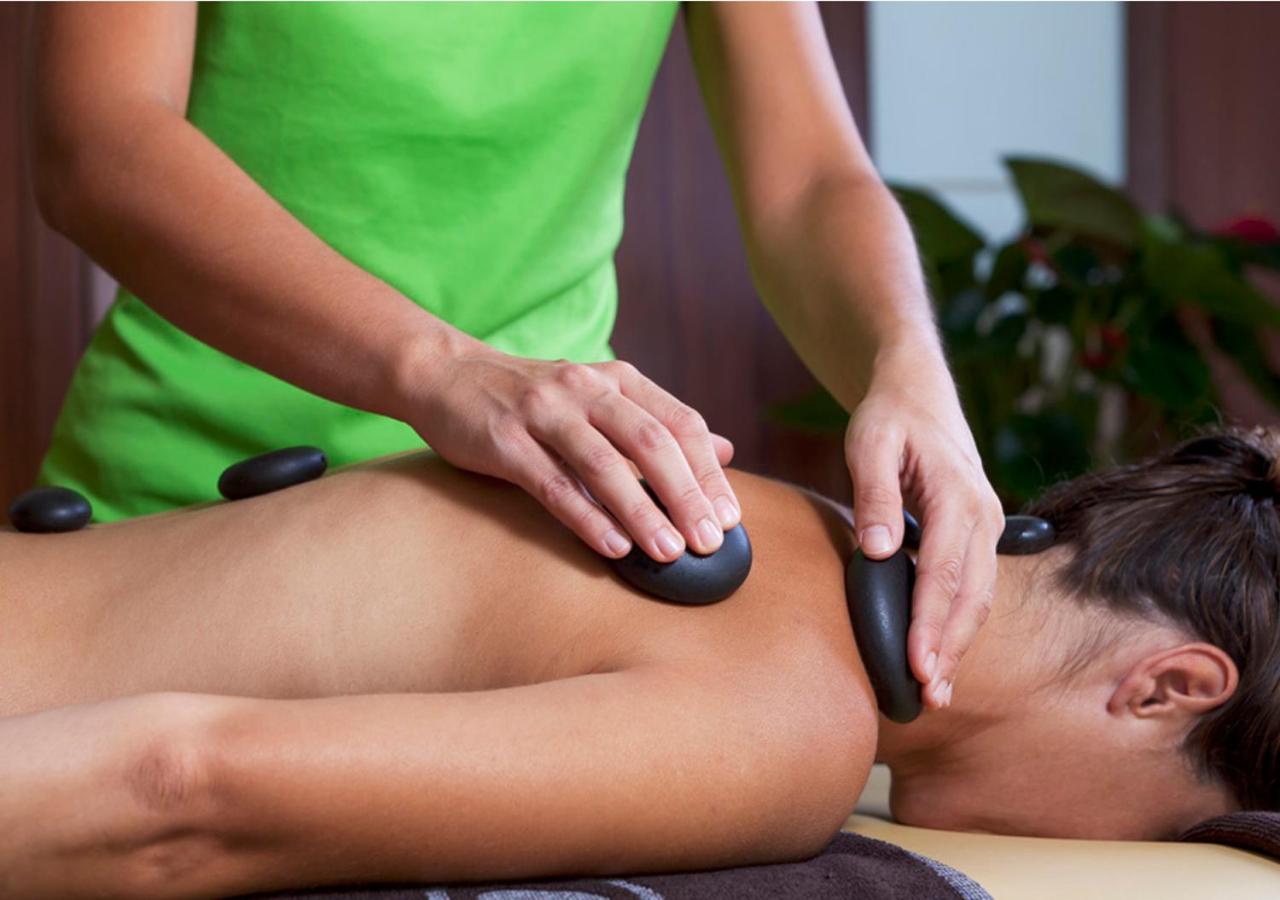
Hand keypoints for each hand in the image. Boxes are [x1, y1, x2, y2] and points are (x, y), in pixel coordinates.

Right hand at [404, 339, 740, 562]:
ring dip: (642, 512)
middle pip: (650, 443)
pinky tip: (613, 548)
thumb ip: (659, 422)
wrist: (447, 375)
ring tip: (669, 553)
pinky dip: (586, 517)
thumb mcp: (601, 397)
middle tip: (710, 542)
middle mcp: (586, 389)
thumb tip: (726, 450)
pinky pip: (553, 484)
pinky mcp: (506, 441)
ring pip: (604, 465)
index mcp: (618, 380)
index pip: (680, 423)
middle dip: (685, 496)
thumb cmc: (533, 398)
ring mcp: (544, 413)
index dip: (709, 473)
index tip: (730, 519)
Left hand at [845, 344, 1003, 709]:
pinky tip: (940, 651)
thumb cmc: (890, 416)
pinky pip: (972, 586)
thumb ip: (875, 495)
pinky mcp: (976, 533)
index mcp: (957, 495)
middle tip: (929, 694)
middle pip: (971, 595)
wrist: (918, 391)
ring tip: (936, 688)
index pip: (944, 573)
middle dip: (950, 647)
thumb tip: (878, 549)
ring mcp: (986, 525)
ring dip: (958, 643)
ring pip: (978, 597)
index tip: (916, 663)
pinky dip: (958, 622)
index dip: (930, 623)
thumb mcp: (870, 443)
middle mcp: (982, 515)